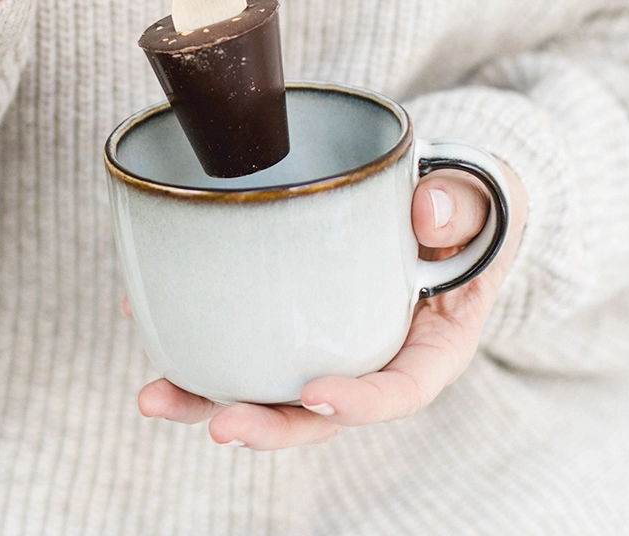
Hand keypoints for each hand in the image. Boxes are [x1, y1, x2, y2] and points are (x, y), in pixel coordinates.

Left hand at [132, 160, 527, 448]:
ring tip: (156, 397)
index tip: (314, 396)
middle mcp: (370, 357)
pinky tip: (146, 315)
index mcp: (429, 346)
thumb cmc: (463, 213)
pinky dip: (197, 333)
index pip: (399, 390)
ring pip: (268, 384)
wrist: (435, 203)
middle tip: (216, 423)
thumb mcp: (482, 204)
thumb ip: (463, 207)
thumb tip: (426, 212)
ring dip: (209, 396)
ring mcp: (325, 342)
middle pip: (317, 410)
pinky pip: (245, 335)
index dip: (358, 404)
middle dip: (265, 424)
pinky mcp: (290, 316)